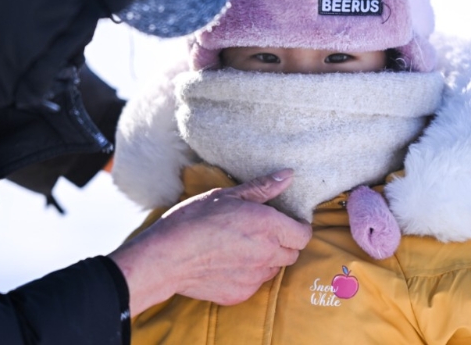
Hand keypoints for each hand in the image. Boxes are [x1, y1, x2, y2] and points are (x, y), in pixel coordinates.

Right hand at [109, 169, 311, 314]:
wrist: (166, 257)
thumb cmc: (193, 220)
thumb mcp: (226, 195)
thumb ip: (262, 188)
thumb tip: (288, 175)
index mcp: (268, 226)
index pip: (304, 234)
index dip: (297, 227)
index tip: (284, 221)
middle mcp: (267, 254)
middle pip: (292, 253)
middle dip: (283, 243)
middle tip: (260, 232)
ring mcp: (255, 277)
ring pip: (274, 269)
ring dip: (267, 259)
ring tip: (241, 247)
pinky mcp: (241, 294)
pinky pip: (255, 283)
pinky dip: (248, 274)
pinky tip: (227, 263)